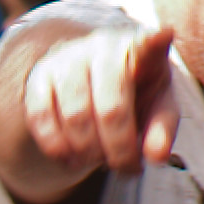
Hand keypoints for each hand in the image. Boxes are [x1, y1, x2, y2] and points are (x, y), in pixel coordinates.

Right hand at [18, 19, 180, 178]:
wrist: (89, 82)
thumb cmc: (133, 95)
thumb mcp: (157, 108)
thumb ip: (163, 130)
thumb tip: (156, 156)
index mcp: (141, 50)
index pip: (148, 45)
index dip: (154, 43)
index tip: (164, 35)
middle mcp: (103, 47)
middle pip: (111, 108)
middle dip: (119, 150)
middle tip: (126, 168)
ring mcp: (67, 59)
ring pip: (75, 116)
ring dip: (89, 152)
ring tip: (99, 163)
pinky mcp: (39, 77)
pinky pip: (41, 117)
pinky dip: (56, 147)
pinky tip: (70, 160)